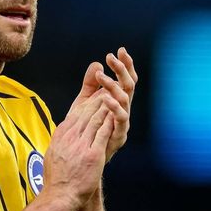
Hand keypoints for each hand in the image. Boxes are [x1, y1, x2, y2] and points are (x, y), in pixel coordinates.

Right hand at [43, 93, 114, 210]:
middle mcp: (70, 136)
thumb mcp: (53, 152)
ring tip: (115, 95)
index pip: (77, 112)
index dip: (89, 100)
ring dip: (106, 105)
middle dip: (99, 97)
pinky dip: (110, 121)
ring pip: (95, 118)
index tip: (98, 92)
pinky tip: (117, 113)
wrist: (60, 195)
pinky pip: (103, 133)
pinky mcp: (92, 154)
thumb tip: (64, 130)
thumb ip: (61, 139)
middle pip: (87, 111)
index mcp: (61, 134)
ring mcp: (81, 144)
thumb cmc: (57, 177)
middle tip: (110, 87)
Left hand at [70, 47, 137, 161]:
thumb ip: (90, 85)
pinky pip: (120, 119)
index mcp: (117, 101)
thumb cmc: (85, 132)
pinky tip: (105, 98)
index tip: (120, 50)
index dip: (125, 65)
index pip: (125, 79)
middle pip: (129, 85)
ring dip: (114, 86)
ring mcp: (122, 122)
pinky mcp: (118, 135)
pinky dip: (115, 107)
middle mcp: (123, 110)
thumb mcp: (84, 104)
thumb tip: (96, 64)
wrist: (81, 161)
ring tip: (103, 76)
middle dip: (122, 70)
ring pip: (125, 99)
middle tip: (111, 57)